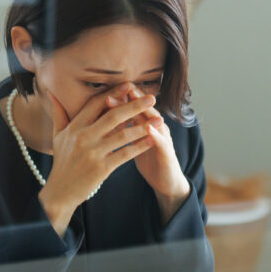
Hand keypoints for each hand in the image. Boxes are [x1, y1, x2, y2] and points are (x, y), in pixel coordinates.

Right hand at [38, 85, 156, 234]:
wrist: (60, 191)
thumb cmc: (62, 161)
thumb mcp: (57, 135)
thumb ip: (57, 113)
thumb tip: (51, 92)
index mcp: (75, 127)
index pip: (96, 104)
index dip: (113, 94)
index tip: (129, 85)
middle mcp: (84, 137)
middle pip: (113, 116)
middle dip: (134, 106)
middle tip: (152, 98)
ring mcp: (93, 153)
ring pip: (122, 135)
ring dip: (143, 126)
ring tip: (159, 119)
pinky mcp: (101, 168)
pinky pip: (125, 154)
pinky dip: (140, 147)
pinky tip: (152, 140)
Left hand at [110, 86, 190, 224]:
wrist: (167, 181)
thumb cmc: (149, 160)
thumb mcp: (135, 143)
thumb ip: (123, 129)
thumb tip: (102, 118)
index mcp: (145, 124)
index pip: (132, 107)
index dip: (121, 98)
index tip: (105, 90)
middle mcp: (156, 127)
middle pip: (143, 109)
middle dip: (131, 99)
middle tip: (119, 89)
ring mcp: (163, 139)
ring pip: (155, 121)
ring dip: (145, 112)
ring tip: (135, 102)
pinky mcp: (168, 153)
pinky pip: (162, 142)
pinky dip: (155, 135)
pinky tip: (149, 129)